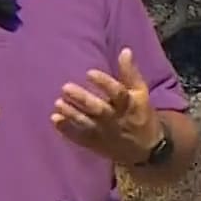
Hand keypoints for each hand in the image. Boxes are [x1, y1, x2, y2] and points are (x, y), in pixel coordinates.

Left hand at [53, 48, 161, 164]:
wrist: (145, 149)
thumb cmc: (141, 114)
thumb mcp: (141, 93)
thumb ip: (131, 73)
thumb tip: (125, 50)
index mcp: (129, 105)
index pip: (118, 93)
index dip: (104, 83)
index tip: (89, 73)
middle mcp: (116, 119)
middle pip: (99, 110)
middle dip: (82, 99)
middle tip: (65, 87)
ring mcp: (104, 133)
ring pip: (87, 124)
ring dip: (72, 114)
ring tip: (58, 103)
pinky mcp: (96, 144)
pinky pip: (80, 138)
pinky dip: (67, 130)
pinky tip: (55, 120)